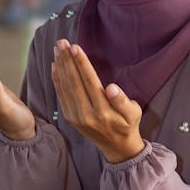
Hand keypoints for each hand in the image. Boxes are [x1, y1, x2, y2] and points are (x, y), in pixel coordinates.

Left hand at [51, 40, 144, 163]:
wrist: (117, 147)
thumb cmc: (128, 124)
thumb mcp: (134, 112)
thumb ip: (123, 101)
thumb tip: (111, 88)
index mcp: (103, 111)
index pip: (89, 81)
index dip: (81, 63)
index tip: (75, 47)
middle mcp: (86, 114)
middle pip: (74, 82)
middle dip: (67, 60)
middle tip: (61, 42)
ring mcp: (75, 117)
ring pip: (65, 87)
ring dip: (60, 66)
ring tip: (57, 48)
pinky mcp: (69, 118)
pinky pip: (61, 95)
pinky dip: (57, 79)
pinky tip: (55, 65)